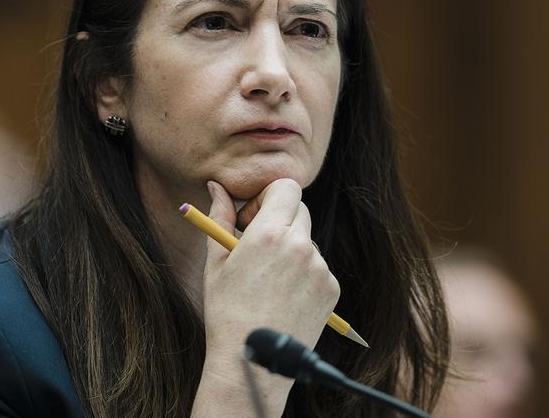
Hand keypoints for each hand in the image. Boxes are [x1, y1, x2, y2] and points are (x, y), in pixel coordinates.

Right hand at [201, 178, 339, 368]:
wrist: (254, 362)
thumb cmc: (227, 311)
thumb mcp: (216, 261)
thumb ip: (220, 217)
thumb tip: (217, 187)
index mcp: (269, 234)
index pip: (286, 186)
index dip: (268, 197)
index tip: (253, 217)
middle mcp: (300, 246)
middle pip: (298, 210)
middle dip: (279, 219)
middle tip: (257, 244)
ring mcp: (319, 268)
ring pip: (306, 240)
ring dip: (290, 249)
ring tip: (267, 282)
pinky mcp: (331, 288)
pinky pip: (316, 267)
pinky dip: (302, 273)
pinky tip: (283, 297)